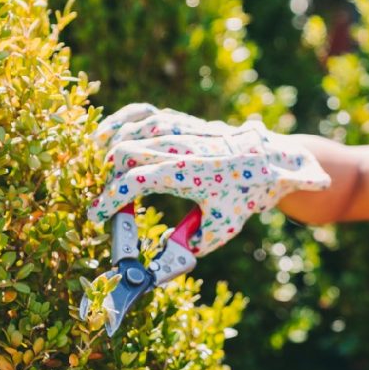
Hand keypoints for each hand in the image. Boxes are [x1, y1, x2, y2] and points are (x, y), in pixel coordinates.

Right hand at [88, 104, 330, 256]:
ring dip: (110, 145)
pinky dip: (124, 119)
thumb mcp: (223, 227)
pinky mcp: (183, 121)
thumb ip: (193, 244)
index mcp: (184, 173)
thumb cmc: (246, 195)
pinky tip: (110, 131)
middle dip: (107, 175)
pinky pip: (146, 112)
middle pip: (125, 152)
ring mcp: (181, 130)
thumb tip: (166, 256)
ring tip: (98, 165)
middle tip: (106, 195)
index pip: (132, 184)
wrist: (271, 162)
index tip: (97, 217)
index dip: (109, 202)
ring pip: (132, 128)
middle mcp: (179, 147)